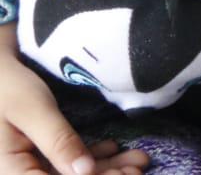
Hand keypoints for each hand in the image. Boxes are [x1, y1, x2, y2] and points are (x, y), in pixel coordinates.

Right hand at [0, 27, 147, 174]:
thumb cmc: (8, 85)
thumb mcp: (34, 110)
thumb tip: (85, 172)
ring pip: (71, 173)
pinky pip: (67, 161)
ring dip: (105, 168)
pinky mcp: (38, 152)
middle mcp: (18, 171)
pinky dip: (93, 157)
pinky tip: (114, 150)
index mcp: (9, 170)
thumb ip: (58, 142)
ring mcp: (28, 164)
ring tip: (137, 161)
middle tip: (138, 169)